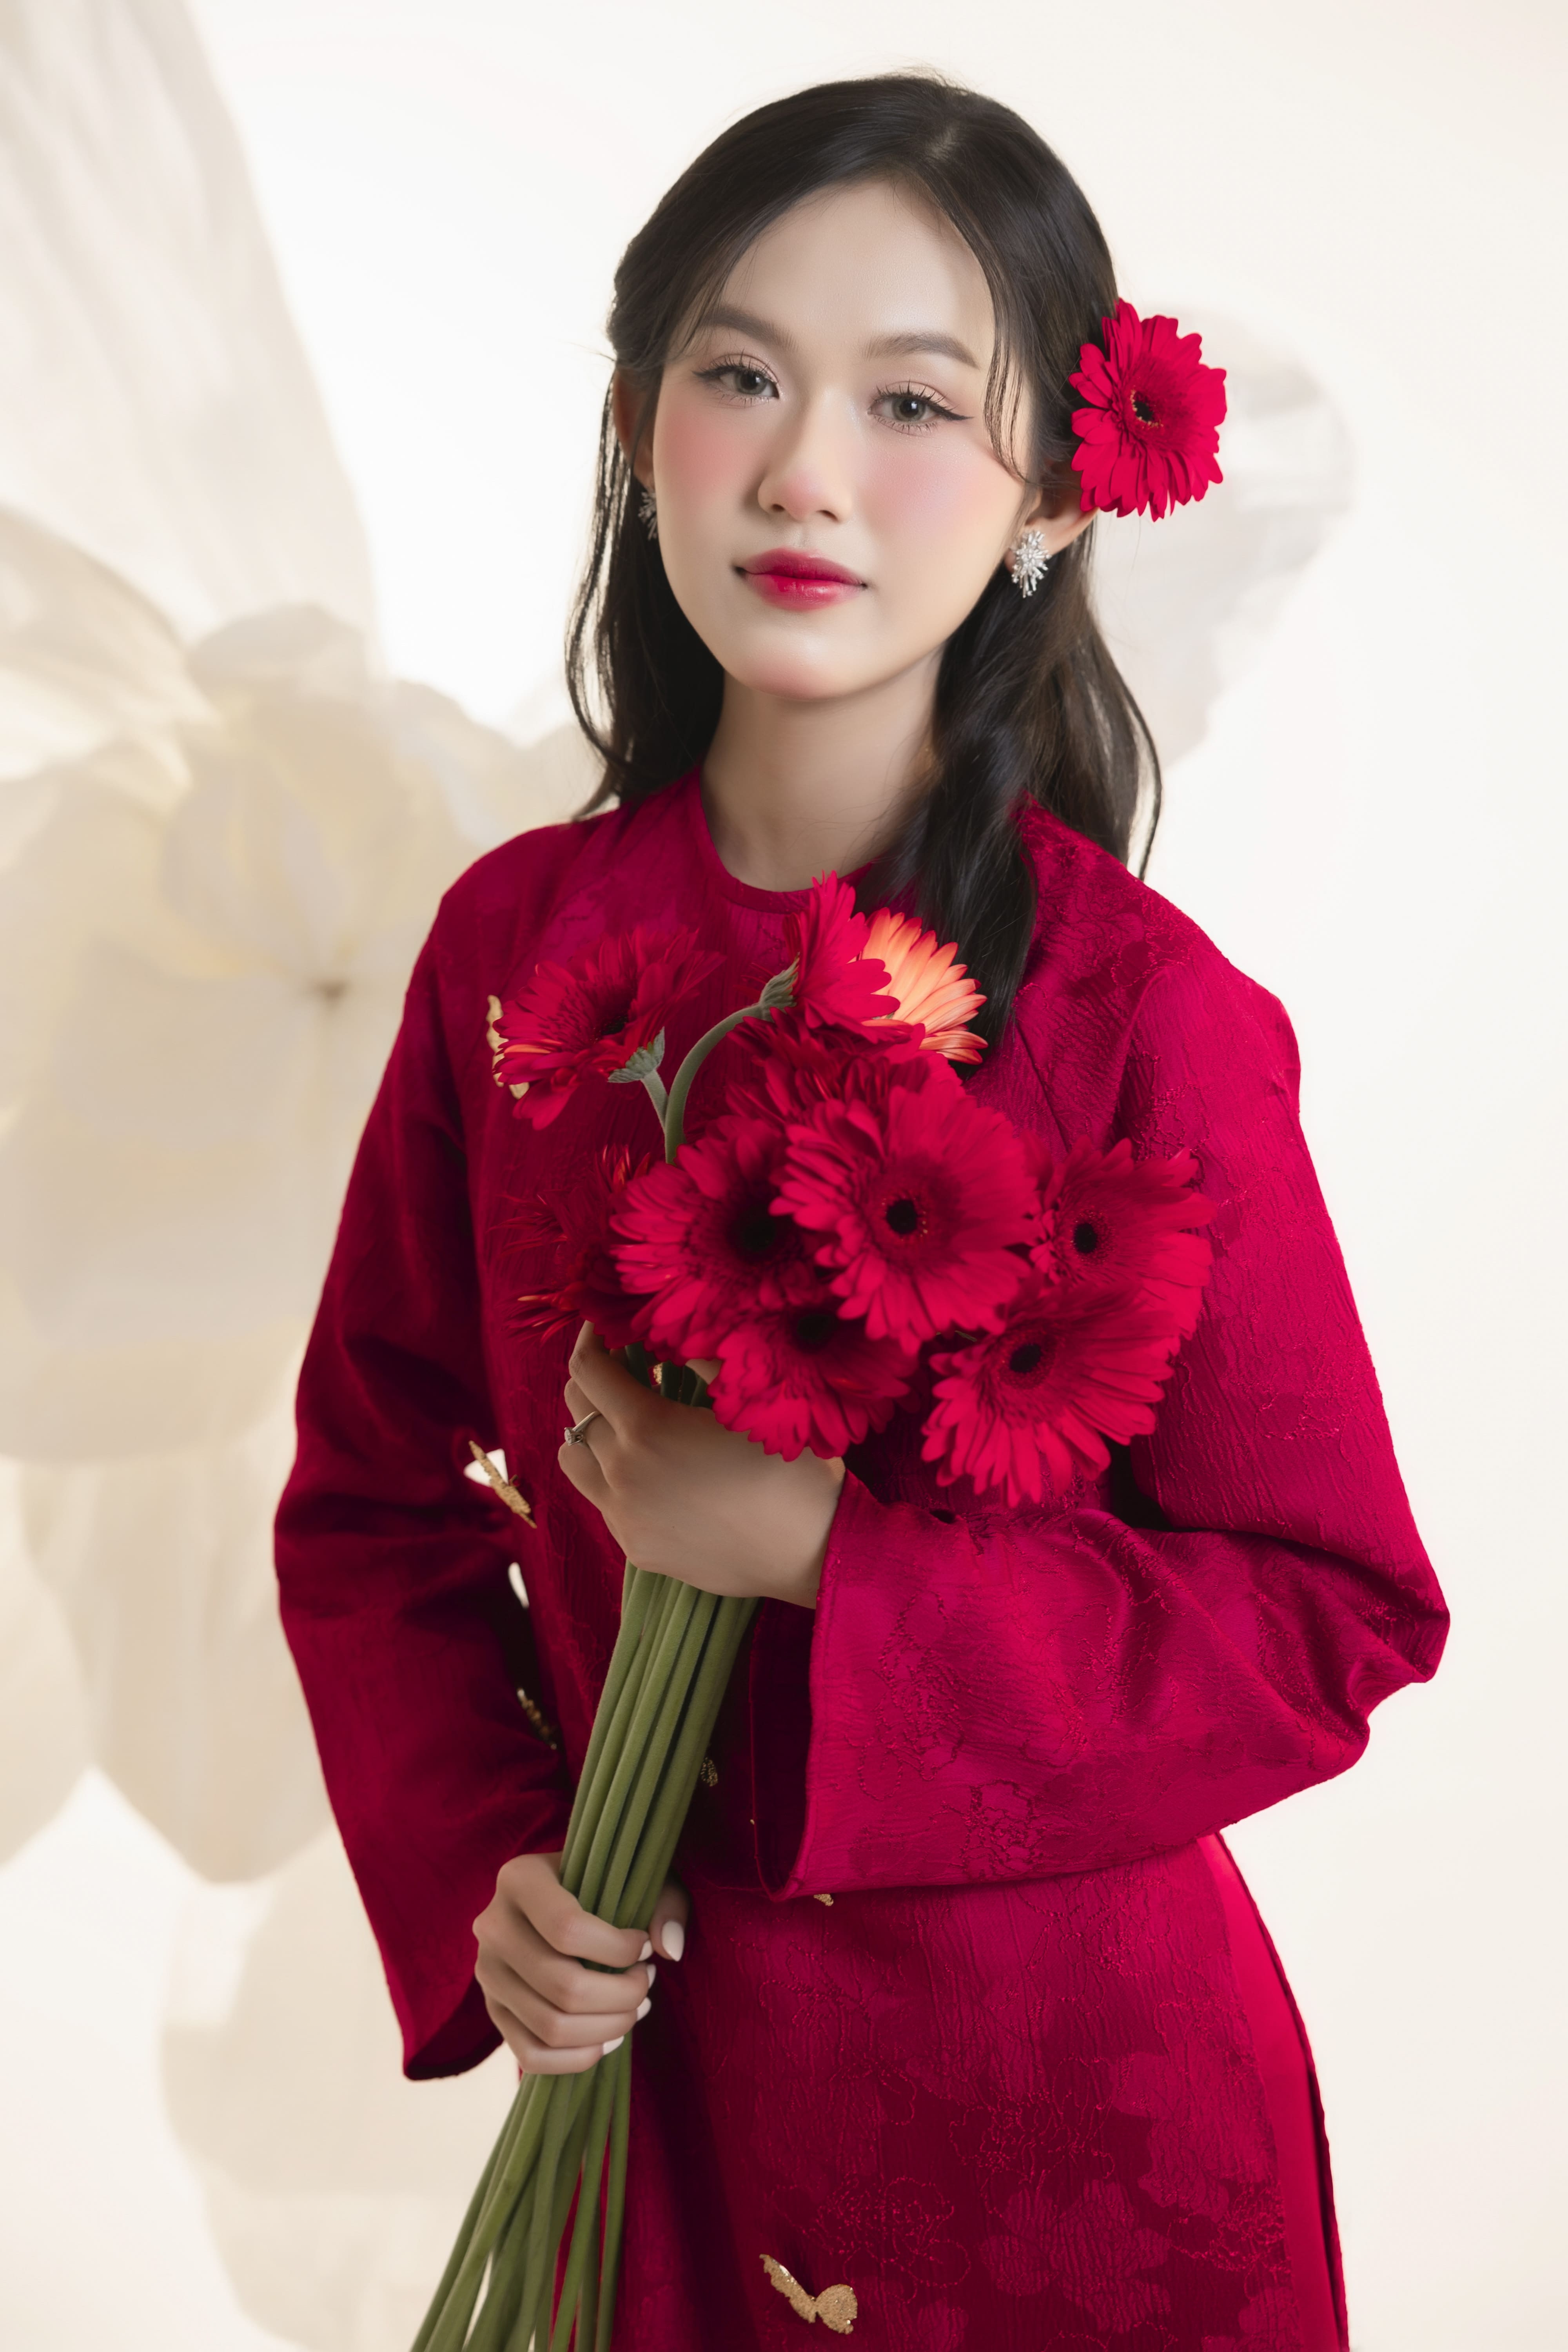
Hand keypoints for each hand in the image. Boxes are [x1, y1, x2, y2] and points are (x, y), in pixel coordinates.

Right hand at [474, 1851, 687, 2074]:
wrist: (552, 1902)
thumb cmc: (602, 1885)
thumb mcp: (635, 1876)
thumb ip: (664, 1903)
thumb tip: (670, 1949)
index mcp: (520, 1879)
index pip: (567, 1929)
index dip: (617, 1950)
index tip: (644, 1949)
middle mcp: (493, 1926)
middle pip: (562, 1986)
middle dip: (622, 1995)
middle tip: (647, 1983)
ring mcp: (487, 1973)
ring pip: (550, 2027)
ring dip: (607, 2028)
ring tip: (635, 2008)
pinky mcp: (493, 2011)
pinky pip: (531, 2056)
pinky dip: (578, 2057)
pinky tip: (609, 2039)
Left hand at [558, 1326, 843, 1608]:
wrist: (814, 1553)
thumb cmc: (793, 1471)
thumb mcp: (755, 1400)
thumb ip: (706, 1359)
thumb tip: (676, 1336)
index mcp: (647, 1428)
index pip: (589, 1369)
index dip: (592, 1337)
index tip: (607, 1325)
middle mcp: (622, 1473)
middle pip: (576, 1409)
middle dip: (596, 1379)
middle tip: (631, 1366)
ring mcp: (624, 1516)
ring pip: (573, 1459)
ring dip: (591, 1431)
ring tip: (630, 1422)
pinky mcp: (636, 1547)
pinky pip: (602, 1500)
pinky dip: (612, 1475)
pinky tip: (655, 1471)